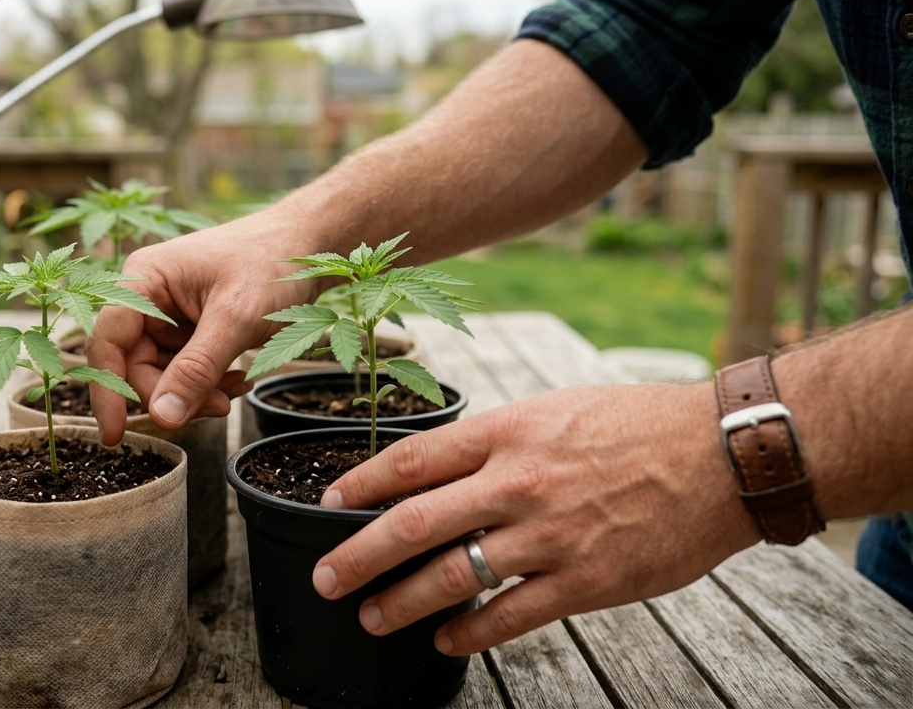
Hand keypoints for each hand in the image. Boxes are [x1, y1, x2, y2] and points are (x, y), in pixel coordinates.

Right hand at [87, 210, 324, 443]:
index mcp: (145, 279)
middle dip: (172, 394)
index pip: (108, 342)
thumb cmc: (274, 263)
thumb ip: (197, 369)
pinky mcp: (191, 327)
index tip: (116, 436)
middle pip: (135, 365)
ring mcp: (170, 313)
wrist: (311, 243)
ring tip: (234, 389)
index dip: (108, 391)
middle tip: (216, 408)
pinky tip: (237, 379)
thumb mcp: (236, 319)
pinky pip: (185, 369)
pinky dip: (208, 383)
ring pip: (162, 373)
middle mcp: (149, 296)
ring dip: (196, 392)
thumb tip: (162, 418)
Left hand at [310, 381, 759, 654]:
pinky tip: (446, 642)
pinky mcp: (585, 581)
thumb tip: (441, 469)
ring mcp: (550, 535)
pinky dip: (470, 634)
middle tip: (325, 578)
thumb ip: (498, 440)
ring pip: (453, 576)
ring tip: (373, 617)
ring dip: (403, 602)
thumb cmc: (639, 424)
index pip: (412, 461)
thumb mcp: (555, 409)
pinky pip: (509, 616)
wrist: (724, 454)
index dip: (360, 485)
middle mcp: (518, 482)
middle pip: (414, 522)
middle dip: (359, 555)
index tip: (327, 506)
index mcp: (507, 431)